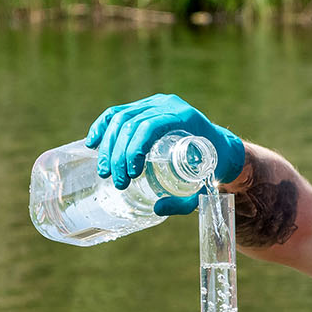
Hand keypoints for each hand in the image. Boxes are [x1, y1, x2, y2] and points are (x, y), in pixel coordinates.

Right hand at [83, 94, 244, 214]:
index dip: (134, 149)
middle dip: (119, 154)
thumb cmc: (211, 167)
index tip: (132, 174)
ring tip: (104, 172)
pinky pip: (118, 113)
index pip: (150, 127)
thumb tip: (157, 208)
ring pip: (121, 118)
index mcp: (184, 117)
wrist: (219, 147)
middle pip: (131, 124)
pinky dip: (103, 127)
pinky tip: (92, 143)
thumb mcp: (202, 186)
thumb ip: (184, 201)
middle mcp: (167, 104)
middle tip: (118, 181)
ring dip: (108, 146)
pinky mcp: (143, 108)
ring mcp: (154, 103)